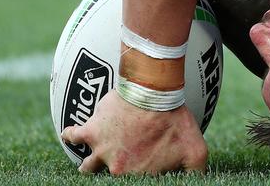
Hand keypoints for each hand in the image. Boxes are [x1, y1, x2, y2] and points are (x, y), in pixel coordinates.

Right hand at [61, 91, 206, 174]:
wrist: (155, 93)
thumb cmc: (176, 121)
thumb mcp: (196, 150)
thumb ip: (195, 172)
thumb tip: (198, 183)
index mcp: (140, 175)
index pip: (134, 183)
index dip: (137, 178)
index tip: (137, 172)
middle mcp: (118, 169)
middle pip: (110, 177)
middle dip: (116, 172)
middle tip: (120, 164)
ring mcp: (102, 151)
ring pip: (88, 166)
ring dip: (89, 165)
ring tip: (90, 164)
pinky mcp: (91, 132)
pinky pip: (72, 136)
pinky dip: (70, 135)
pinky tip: (71, 134)